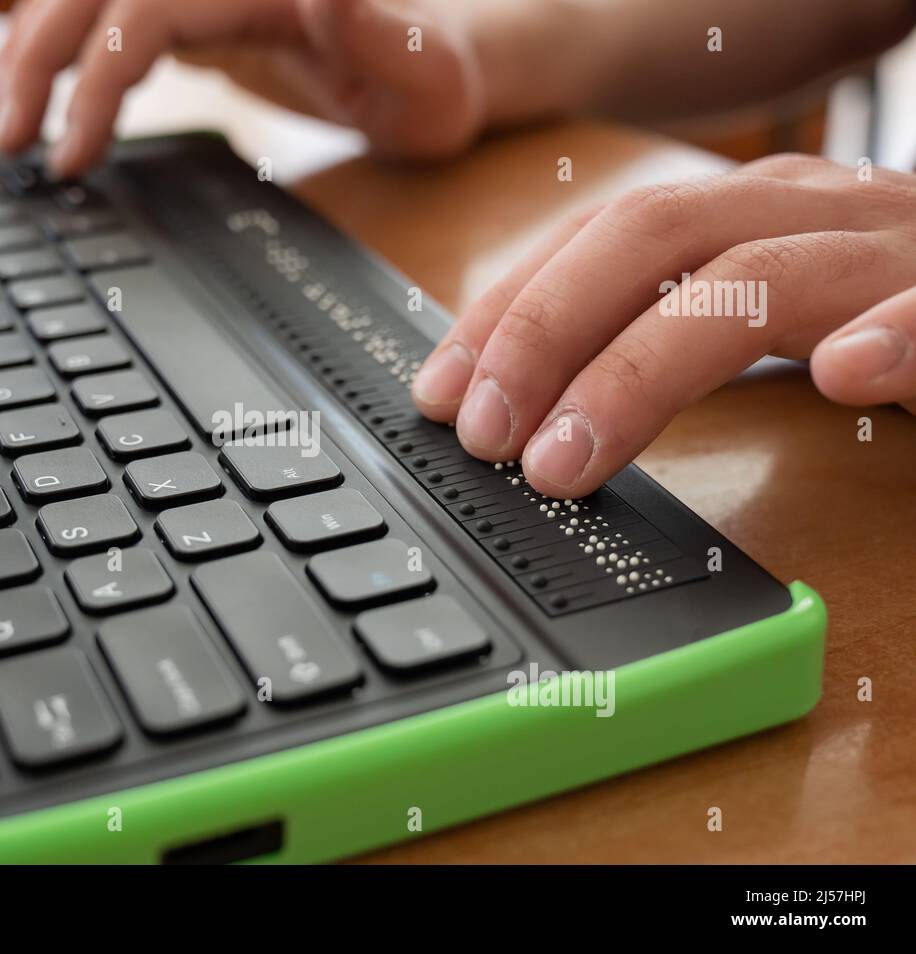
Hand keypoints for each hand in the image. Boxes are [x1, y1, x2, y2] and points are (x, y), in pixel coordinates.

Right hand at [0, 0, 486, 174]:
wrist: (443, 60)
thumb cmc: (436, 78)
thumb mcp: (424, 75)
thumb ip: (373, 32)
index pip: (145, 11)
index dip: (96, 78)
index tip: (70, 156)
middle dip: (37, 60)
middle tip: (4, 142)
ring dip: (33, 50)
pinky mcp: (196, 6)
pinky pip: (109, 13)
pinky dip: (62, 47)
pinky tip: (31, 85)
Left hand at [411, 154, 915, 498]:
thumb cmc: (882, 302)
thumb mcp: (749, 307)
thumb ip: (654, 332)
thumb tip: (523, 395)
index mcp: (744, 214)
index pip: (597, 241)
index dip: (506, 313)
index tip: (438, 391)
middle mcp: (808, 214)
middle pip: (653, 240)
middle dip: (544, 336)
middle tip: (481, 436)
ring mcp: (894, 253)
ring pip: (764, 278)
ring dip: (647, 369)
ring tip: (569, 457)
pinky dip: (893, 334)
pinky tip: (841, 377)